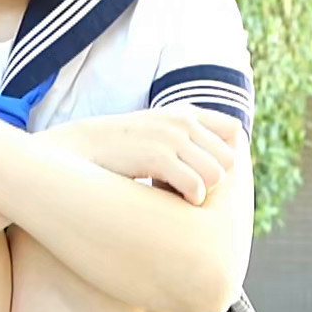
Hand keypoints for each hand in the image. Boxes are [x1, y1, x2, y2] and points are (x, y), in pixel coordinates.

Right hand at [54, 107, 245, 204]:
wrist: (78, 151)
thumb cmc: (118, 152)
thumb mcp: (155, 134)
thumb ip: (185, 138)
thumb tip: (220, 169)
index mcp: (184, 112)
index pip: (233, 131)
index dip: (225, 156)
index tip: (203, 172)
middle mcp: (182, 121)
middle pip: (229, 158)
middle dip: (213, 179)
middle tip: (185, 187)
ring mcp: (171, 137)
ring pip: (217, 175)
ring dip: (201, 191)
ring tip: (175, 193)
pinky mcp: (158, 156)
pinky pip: (197, 186)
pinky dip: (190, 199)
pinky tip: (170, 200)